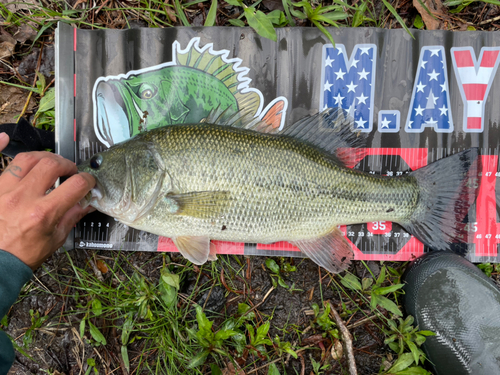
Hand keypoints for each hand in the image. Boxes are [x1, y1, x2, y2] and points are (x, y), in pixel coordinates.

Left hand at [0, 132, 94, 269]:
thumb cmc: (22, 254)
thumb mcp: (55, 239)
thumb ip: (72, 216)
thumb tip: (87, 203)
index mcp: (43, 213)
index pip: (76, 185)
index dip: (87, 181)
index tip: (88, 183)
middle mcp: (23, 198)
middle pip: (52, 165)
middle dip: (66, 165)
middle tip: (70, 172)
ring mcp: (4, 191)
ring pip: (27, 159)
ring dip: (43, 157)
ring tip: (49, 163)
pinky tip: (4, 136)